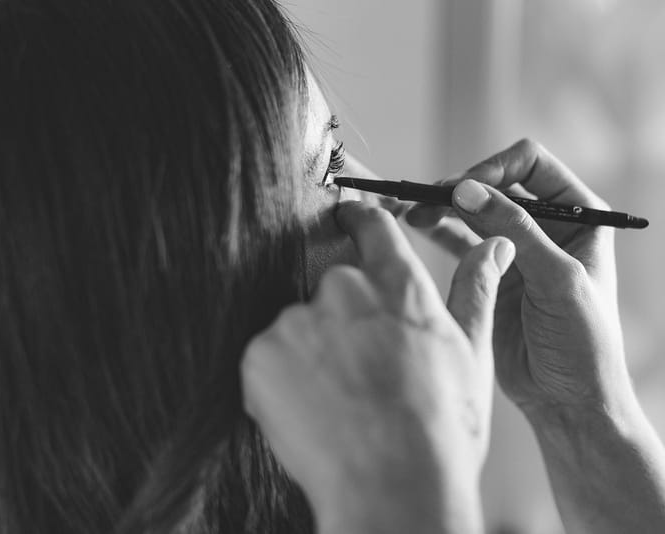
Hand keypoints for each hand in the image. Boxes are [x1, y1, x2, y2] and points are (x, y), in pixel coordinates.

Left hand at [241, 201, 514, 533]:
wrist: (393, 487)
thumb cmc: (441, 429)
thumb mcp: (470, 354)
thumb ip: (475, 290)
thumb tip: (495, 244)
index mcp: (397, 285)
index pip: (371, 227)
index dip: (358, 220)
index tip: (348, 219)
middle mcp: (343, 290)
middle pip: (334, 289)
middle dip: (343, 321)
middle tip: (362, 371)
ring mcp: (297, 321)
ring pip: (300, 327)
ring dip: (312, 354)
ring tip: (340, 402)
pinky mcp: (262, 354)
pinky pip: (270, 358)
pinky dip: (282, 381)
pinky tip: (313, 412)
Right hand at [406, 138, 631, 418]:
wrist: (567, 399)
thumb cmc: (583, 343)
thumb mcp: (556, 280)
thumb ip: (514, 231)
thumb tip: (466, 190)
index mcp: (577, 216)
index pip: (531, 165)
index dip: (495, 169)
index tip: (465, 190)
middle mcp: (544, 226)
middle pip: (493, 185)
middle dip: (459, 189)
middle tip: (424, 200)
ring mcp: (514, 249)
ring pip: (470, 211)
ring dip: (442, 207)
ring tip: (412, 213)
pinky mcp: (489, 273)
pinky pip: (457, 241)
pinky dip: (436, 231)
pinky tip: (416, 228)